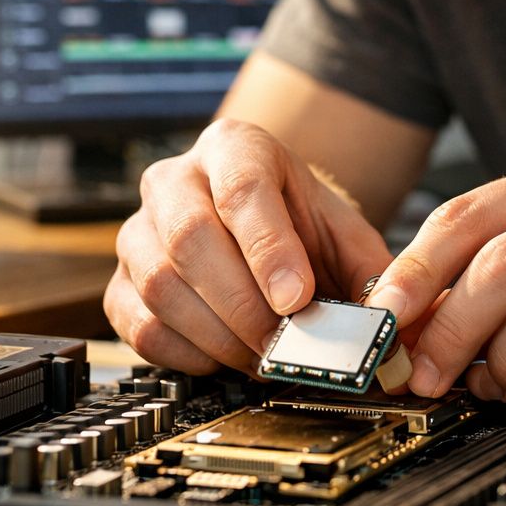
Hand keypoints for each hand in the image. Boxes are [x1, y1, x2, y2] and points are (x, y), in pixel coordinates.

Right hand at [103, 118, 392, 372]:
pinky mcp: (119, 282)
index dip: (269, 250)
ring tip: (263, 356)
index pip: (242, 190)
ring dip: (217, 334)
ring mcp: (138, 230)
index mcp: (234, 147)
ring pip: (160, 285)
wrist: (262, 222)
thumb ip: (369, 271)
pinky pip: (138, 325)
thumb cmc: (300, 223)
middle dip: (243, 303)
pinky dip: (186, 353)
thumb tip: (385, 323)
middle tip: (283, 343)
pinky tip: (226, 357)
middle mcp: (175, 180)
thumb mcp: (344, 231)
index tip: (297, 299)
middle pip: (191, 237)